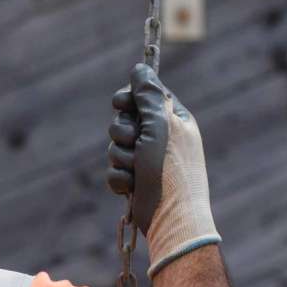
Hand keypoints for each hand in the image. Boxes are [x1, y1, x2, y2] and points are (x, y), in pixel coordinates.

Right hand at [107, 62, 221, 276]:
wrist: (172, 219)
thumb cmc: (171, 171)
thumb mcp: (161, 126)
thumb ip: (149, 95)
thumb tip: (140, 67)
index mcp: (173, 119)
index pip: (142, 95)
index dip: (128, 99)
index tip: (123, 105)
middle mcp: (161, 138)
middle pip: (122, 120)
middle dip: (122, 134)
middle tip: (136, 145)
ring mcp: (147, 161)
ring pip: (114, 146)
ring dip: (121, 159)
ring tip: (136, 172)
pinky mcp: (135, 182)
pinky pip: (113, 170)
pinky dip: (118, 179)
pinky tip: (131, 188)